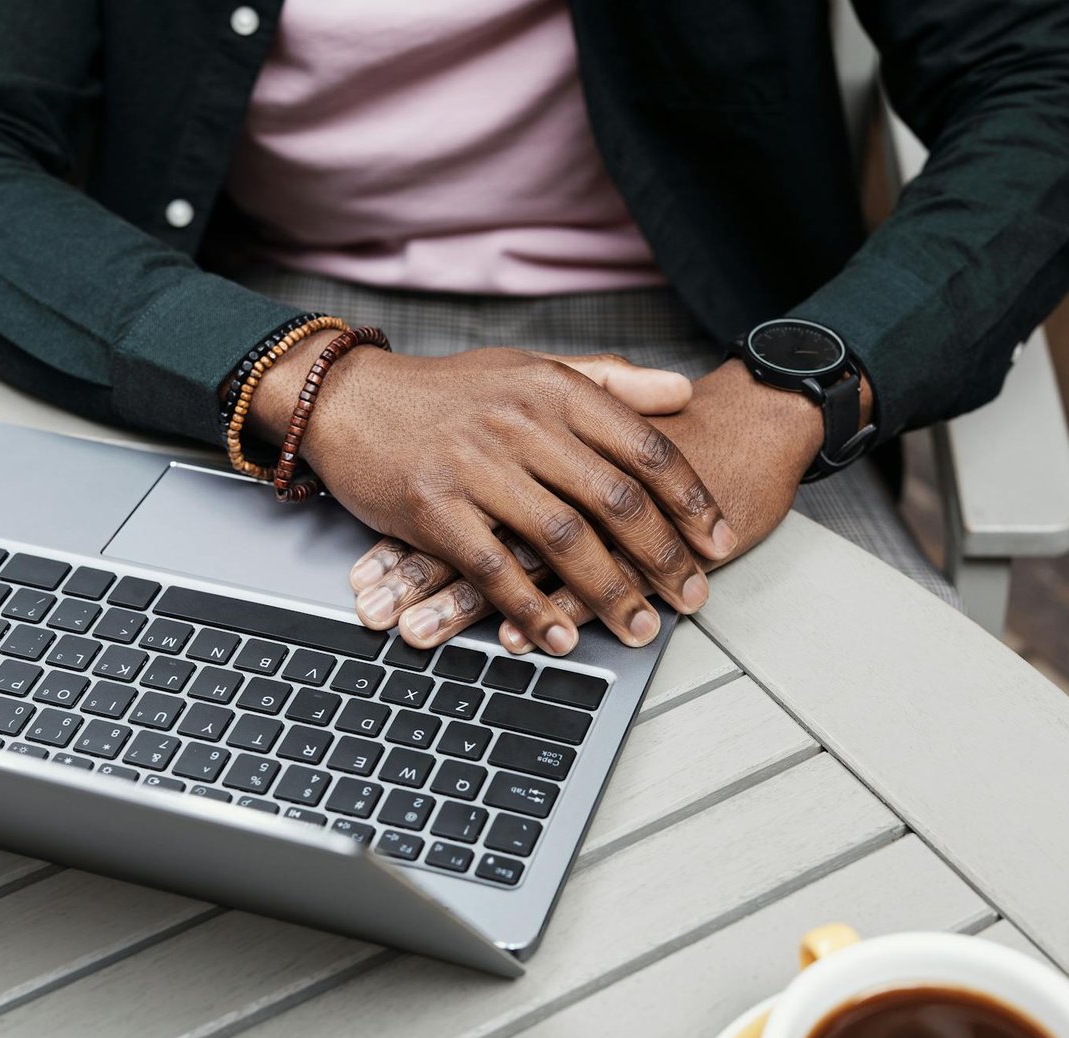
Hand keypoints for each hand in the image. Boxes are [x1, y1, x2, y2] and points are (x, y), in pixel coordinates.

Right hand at [350, 358, 826, 651]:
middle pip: (616, 499)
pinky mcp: (433, 507)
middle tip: (694, 596)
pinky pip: (494, 568)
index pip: (645, 448)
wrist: (349, 399)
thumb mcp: (531, 370)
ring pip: (563, 540)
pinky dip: (531, 608)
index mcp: (554, 389)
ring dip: (609, 593)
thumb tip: (683, 391)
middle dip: (664, 557)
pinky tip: (559, 637)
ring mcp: (476, 466)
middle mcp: (521, 424)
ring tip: (641, 628)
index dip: (691, 500)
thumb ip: (609, 382)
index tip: (719, 540)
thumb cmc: (447, 391)